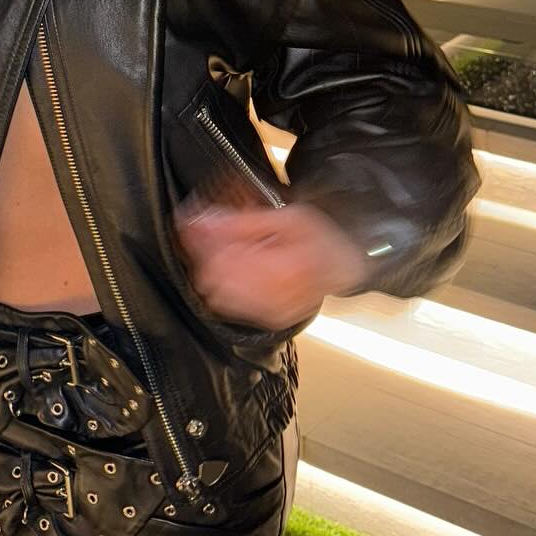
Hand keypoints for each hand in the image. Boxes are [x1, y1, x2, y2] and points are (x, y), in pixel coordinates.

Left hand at [173, 185, 370, 329]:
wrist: (344, 266)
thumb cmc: (323, 240)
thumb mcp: (287, 217)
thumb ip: (244, 222)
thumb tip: (207, 221)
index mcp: (284, 270)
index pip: (223, 261)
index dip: (201, 239)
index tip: (191, 221)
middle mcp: (276, 297)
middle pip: (215, 279)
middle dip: (203, 252)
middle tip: (202, 229)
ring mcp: (271, 312)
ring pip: (218, 294)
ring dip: (210, 267)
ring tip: (215, 245)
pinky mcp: (268, 318)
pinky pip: (230, 305)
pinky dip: (221, 284)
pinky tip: (229, 266)